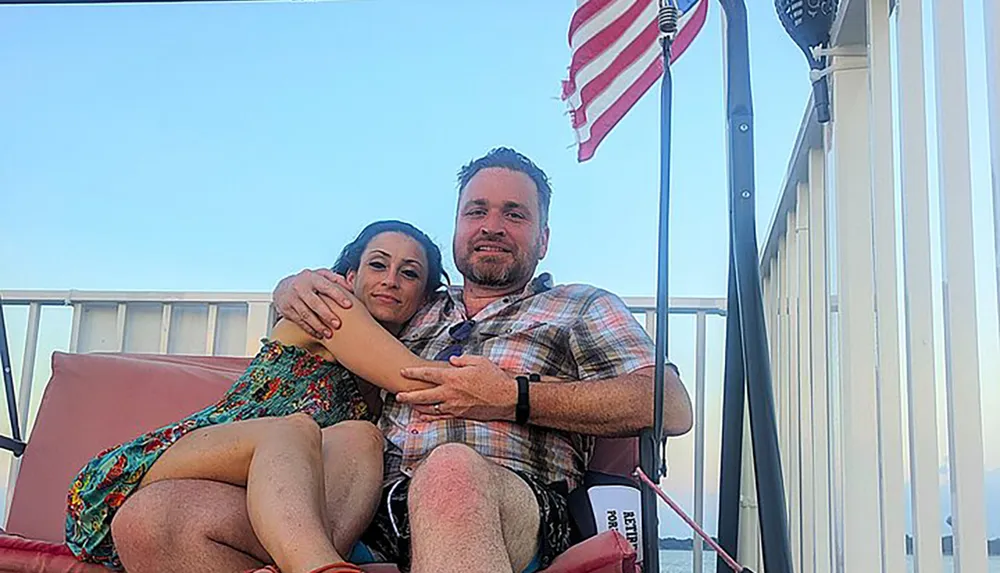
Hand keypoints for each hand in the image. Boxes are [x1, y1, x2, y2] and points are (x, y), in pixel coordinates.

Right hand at [273, 268, 353, 338]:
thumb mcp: (321, 275)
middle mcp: (300, 287)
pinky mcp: (286, 310)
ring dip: (318, 326)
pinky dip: (310, 329)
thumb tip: (352, 287)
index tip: (348, 305)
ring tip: (329, 334)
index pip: (327, 286)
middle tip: (338, 324)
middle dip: (327, 315)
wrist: (283, 287)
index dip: (338, 295)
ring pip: (306, 314)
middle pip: (315, 303)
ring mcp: (292, 299)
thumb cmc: (309, 282)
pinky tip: (319, 334)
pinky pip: (299, 321)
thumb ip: (337, 280)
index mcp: (312, 278)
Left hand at [397, 355, 517, 421]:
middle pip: (423, 395)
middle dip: (408, 395)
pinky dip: (430, 416)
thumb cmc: (494, 378)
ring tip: (407, 404)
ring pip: (430, 408)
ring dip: (417, 406)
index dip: (414, 373)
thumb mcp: (478, 361)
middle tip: (397, 395)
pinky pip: (441, 417)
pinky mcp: (460, 415)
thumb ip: (462, 360)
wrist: (507, 398)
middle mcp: (451, 393)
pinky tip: (423, 416)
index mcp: (453, 377)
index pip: (428, 374)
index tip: (403, 371)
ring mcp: (454, 406)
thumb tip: (451, 361)